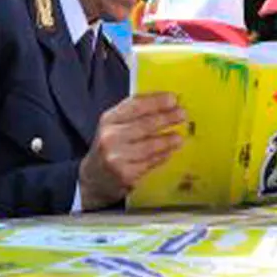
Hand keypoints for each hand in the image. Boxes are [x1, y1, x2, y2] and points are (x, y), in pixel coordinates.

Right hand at [78, 92, 184, 210]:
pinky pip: (150, 163)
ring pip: (150, 146)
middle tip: (182, 114)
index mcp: (108, 119)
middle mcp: (110, 137)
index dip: (156, 101)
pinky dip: (162, 156)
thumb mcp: (115, 125)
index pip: (135, 105)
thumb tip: (167, 103)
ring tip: (179, 137)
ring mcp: (117, 157)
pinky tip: (169, 152)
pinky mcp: (125, 175)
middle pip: (144, 125)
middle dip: (167, 118)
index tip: (173, 98)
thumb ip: (136, 114)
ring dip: (168, 140)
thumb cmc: (110, 146)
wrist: (94, 177)